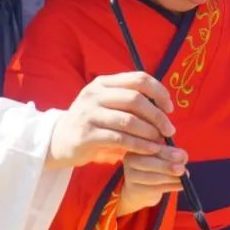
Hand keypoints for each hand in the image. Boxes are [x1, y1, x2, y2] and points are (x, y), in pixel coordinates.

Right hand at [47, 72, 178, 168]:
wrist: (60, 140)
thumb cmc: (92, 121)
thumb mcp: (107, 103)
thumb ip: (130, 100)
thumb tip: (164, 105)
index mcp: (103, 83)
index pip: (138, 78)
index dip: (158, 92)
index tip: (169, 107)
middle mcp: (95, 95)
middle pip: (135, 99)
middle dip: (157, 115)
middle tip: (169, 129)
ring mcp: (89, 114)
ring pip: (128, 120)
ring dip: (149, 131)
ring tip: (159, 141)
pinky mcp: (86, 135)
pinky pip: (120, 139)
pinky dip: (139, 145)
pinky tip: (149, 150)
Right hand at [117, 150, 186, 216]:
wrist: (139, 187)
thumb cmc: (155, 164)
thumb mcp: (164, 155)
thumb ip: (173, 153)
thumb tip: (183, 157)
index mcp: (137, 145)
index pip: (149, 145)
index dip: (165, 150)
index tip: (180, 154)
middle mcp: (130, 158)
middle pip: (146, 162)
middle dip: (166, 165)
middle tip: (182, 168)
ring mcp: (130, 175)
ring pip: (151, 177)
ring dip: (170, 177)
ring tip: (184, 177)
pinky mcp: (135, 190)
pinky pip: (154, 189)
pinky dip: (170, 187)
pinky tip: (181, 185)